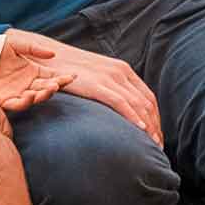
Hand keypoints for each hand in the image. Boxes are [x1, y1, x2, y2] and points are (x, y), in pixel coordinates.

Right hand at [0, 31, 161, 142]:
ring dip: (149, 127)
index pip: (148, 97)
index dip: (156, 118)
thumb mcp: (92, 77)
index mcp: (122, 70)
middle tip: (159, 147)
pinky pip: (122, 103)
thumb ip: (106, 89)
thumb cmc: (65, 70)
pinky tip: (140, 131)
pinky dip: (134, 117)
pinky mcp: (98, 84)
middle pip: (148, 103)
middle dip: (156, 126)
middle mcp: (120, 71)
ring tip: (152, 145)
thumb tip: (114, 110)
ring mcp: (110, 77)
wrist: (45, 56)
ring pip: (139, 105)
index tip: (157, 136)